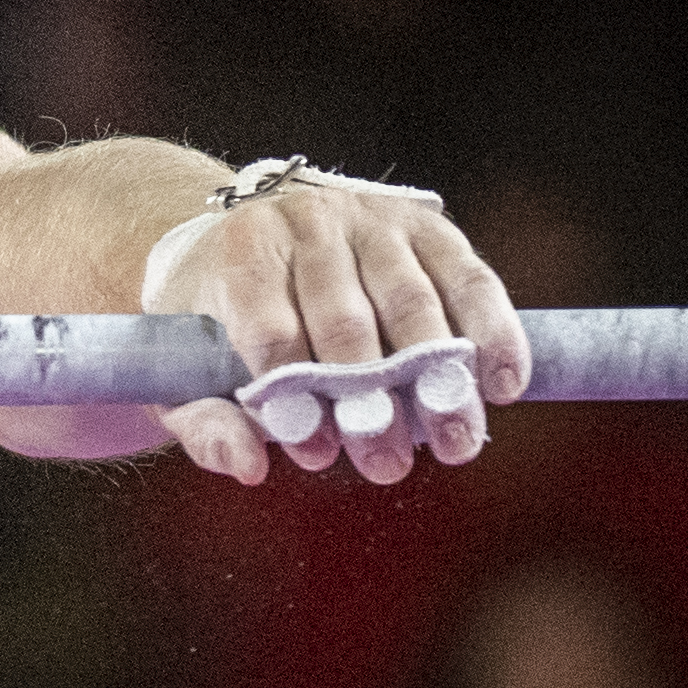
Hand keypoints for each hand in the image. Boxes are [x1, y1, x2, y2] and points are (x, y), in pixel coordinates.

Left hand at [152, 184, 527, 485]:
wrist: (248, 240)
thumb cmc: (215, 322)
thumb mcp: (185, 370)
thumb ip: (207, 422)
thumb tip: (249, 467)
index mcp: (241, 253)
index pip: (271, 329)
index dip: (298, 395)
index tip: (319, 454)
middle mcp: (306, 223)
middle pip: (346, 319)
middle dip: (372, 399)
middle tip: (391, 465)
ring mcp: (370, 219)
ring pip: (413, 301)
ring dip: (440, 378)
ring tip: (456, 442)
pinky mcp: (424, 225)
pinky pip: (468, 278)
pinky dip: (491, 332)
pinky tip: (502, 386)